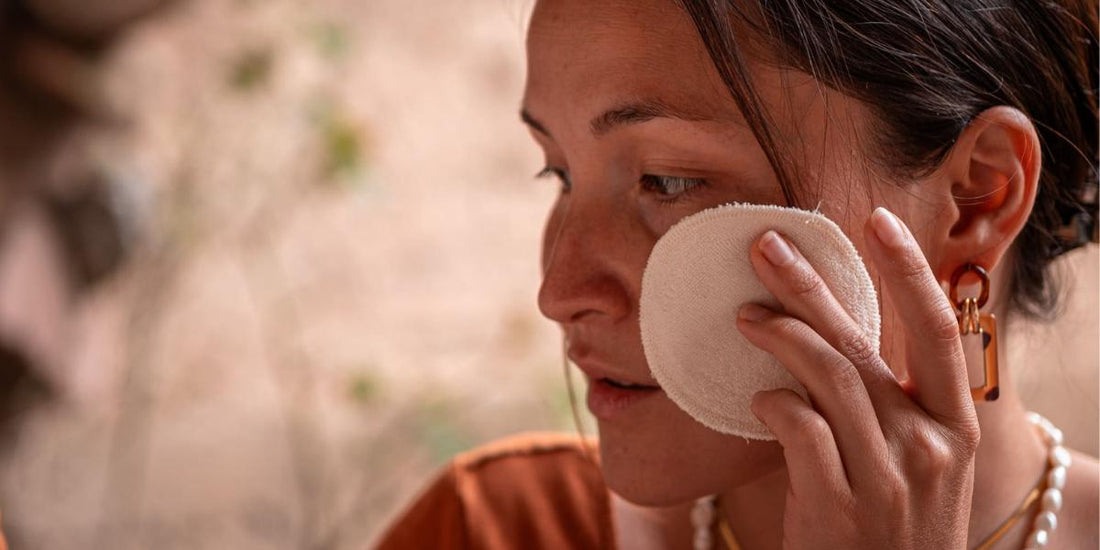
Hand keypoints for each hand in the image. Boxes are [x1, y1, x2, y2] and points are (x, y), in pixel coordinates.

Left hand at [736, 207, 980, 548]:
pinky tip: (758, 398)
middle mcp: (929, 446)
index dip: (908, 269)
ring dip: (779, 336)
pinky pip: (798, 428)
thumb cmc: (894, 526)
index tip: (876, 220)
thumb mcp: (918, 464)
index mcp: (954, 426)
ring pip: (827, 377)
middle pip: (862, 344)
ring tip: (746, 316)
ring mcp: (886, 478)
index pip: (938, 330)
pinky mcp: (838, 506)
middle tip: (766, 246)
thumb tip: (833, 330)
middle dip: (809, 286)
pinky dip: (772, 402)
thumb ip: (891, 404)